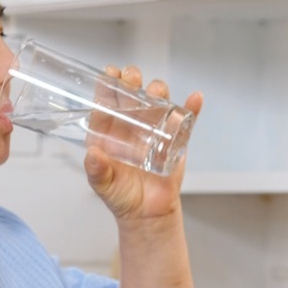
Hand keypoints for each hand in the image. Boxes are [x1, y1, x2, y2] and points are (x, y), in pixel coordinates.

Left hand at [83, 65, 202, 223]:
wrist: (148, 214)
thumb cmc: (122, 196)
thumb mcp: (103, 185)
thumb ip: (97, 171)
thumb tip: (93, 154)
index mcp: (110, 133)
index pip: (107, 104)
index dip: (107, 86)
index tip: (109, 73)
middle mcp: (131, 127)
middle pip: (132, 96)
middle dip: (131, 82)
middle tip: (131, 77)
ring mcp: (155, 130)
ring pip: (157, 102)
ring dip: (158, 90)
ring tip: (156, 90)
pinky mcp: (176, 140)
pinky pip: (186, 121)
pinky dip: (192, 108)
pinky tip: (195, 98)